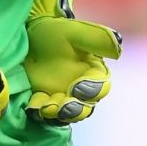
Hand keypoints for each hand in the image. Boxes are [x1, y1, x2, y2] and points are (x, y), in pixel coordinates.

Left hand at [24, 0, 121, 123]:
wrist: (27, 35)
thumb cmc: (54, 31)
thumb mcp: (74, 31)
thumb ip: (97, 39)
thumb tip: (119, 50)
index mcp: (93, 72)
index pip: (100, 87)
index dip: (92, 90)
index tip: (77, 88)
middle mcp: (80, 88)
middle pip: (85, 107)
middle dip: (76, 110)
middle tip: (63, 107)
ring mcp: (62, 97)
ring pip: (66, 114)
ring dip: (58, 114)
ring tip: (46, 108)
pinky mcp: (43, 102)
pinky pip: (44, 114)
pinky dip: (40, 112)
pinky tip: (33, 105)